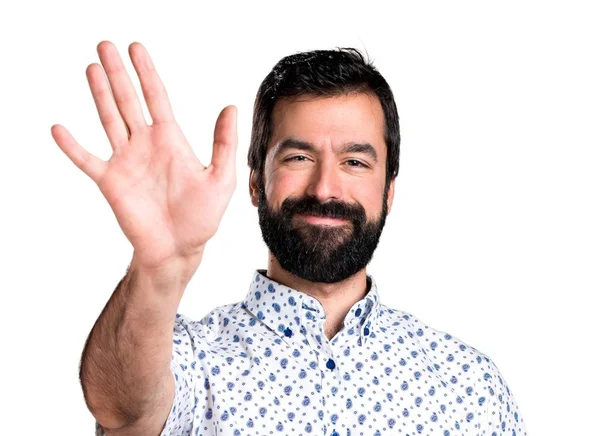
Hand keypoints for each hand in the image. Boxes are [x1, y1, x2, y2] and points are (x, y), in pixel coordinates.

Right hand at [51, 41, 236, 269]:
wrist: (178, 248)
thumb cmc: (202, 217)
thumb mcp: (220, 178)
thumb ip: (223, 143)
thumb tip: (230, 106)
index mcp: (171, 140)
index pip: (156, 97)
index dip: (146, 73)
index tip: (136, 49)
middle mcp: (145, 145)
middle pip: (128, 101)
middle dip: (118, 74)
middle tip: (106, 45)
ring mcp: (126, 161)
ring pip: (108, 120)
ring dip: (99, 95)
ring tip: (91, 67)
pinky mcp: (110, 182)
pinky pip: (87, 160)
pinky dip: (72, 146)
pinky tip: (59, 128)